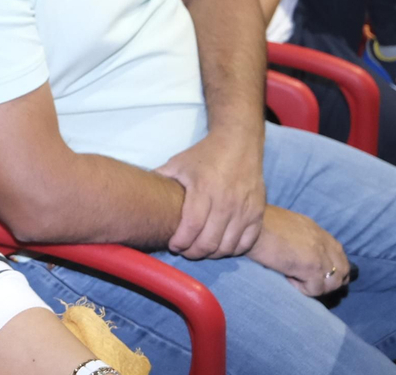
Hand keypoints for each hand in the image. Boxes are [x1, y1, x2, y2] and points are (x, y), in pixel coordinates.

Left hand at [155, 130, 266, 259]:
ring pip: (227, 246)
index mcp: (203, 189)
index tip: (173, 245)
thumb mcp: (179, 163)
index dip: (180, 242)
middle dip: (193, 252)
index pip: (191, 227)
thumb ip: (160, 178)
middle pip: (209, 242)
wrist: (239, 143)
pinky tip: (222, 245)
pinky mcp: (258, 212)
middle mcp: (226, 201)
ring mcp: (244, 208)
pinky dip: (233, 249)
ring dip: (212, 253)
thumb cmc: (205, 155)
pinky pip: (246, 242)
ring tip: (201, 249)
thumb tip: (138, 191)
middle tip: (185, 251)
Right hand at [247, 205, 350, 296]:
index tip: (314, 274)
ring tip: (295, 278)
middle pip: (343, 272)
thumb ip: (302, 238)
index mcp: (318, 232)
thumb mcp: (288, 226)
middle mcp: (324, 242)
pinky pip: (316, 289)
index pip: (339, 255)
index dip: (330, 269)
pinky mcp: (312, 268)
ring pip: (333, 284)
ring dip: (315, 286)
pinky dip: (302, 289)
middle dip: (328, 282)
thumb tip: (302, 255)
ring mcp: (321, 256)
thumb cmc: (260, 225)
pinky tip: (288, 278)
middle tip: (306, 281)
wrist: (251, 225)